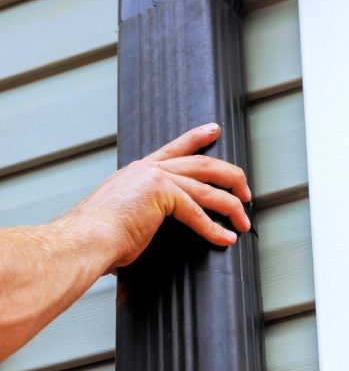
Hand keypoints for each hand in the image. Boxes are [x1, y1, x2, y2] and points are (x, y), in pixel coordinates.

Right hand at [61, 123, 250, 270]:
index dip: (197, 137)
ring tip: (244, 220)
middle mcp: (149, 169)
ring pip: (206, 187)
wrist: (80, 241)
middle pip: (202, 163)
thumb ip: (140, 212)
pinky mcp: (161, 195)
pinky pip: (197, 212)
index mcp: (139, 171)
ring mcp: (155, 178)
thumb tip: (143, 228)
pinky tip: (225, 238)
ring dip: (230, 205)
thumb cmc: (95, 236)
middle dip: (229, 175)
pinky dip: (213, 229)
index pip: (174, 149)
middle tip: (245, 188)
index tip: (213, 129)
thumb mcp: (122, 215)